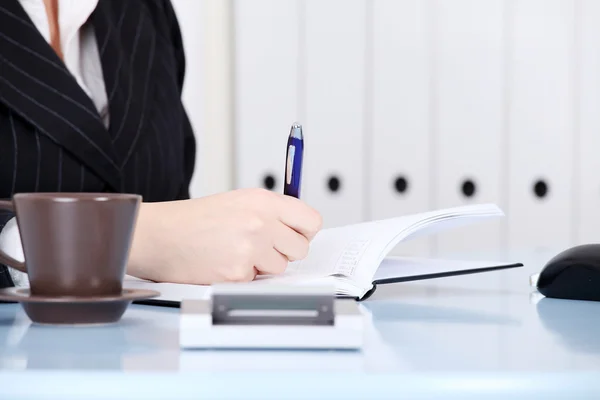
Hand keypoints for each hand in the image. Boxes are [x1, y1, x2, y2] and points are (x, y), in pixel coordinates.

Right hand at [127, 188, 321, 283]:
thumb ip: (271, 212)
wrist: (160, 236)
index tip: (295, 235)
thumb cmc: (194, 220)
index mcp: (263, 201)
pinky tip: (222, 263)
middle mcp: (261, 222)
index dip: (305, 231)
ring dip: (262, 265)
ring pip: (280, 267)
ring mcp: (250, 249)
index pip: (311, 220)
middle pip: (301, 248)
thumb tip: (299, 228)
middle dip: (284, 251)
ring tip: (235, 253)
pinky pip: (256, 281)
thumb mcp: (238, 201)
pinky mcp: (238, 273)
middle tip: (262, 248)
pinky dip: (242, 277)